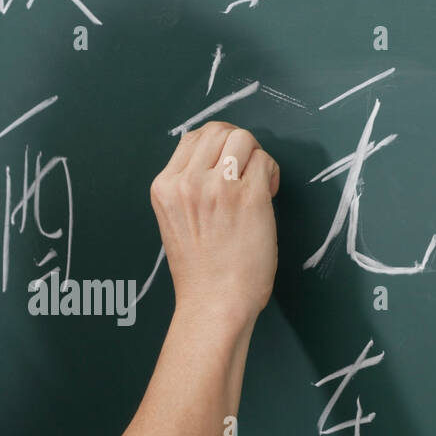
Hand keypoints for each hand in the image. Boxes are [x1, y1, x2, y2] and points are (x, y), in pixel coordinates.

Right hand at [148, 121, 279, 321]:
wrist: (214, 303)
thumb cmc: (200, 271)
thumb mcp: (175, 220)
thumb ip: (188, 188)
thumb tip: (216, 159)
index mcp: (165, 187)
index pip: (192, 138)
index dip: (216, 147)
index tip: (226, 167)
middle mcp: (188, 182)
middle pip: (218, 131)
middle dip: (237, 145)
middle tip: (246, 171)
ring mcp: (218, 188)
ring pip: (243, 138)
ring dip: (255, 155)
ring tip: (257, 183)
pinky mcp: (248, 197)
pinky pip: (264, 161)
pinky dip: (270, 172)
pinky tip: (268, 194)